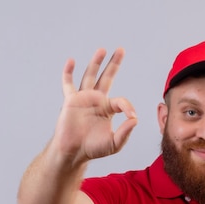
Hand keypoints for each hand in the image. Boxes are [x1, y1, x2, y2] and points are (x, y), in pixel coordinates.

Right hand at [53, 48, 137, 163]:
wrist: (74, 152)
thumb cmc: (93, 149)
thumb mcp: (114, 143)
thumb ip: (125, 132)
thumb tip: (135, 119)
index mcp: (108, 109)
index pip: (121, 101)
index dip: (128, 107)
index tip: (131, 116)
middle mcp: (97, 100)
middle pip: (106, 78)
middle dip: (114, 64)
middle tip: (121, 50)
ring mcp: (83, 99)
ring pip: (90, 76)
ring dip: (96, 62)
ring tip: (102, 50)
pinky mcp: (71, 101)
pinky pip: (68, 84)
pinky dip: (68, 72)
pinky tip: (71, 61)